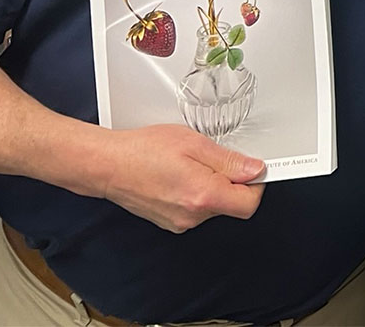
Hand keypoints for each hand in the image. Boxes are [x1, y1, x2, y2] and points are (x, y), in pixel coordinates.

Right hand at [98, 124, 264, 232]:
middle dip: (232, 181)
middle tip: (214, 159)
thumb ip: (229, 160)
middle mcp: (193, 216)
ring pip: (214, 206)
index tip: (253, 168)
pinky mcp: (171, 222)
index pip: (249, 203)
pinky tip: (180, 175)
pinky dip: (196, 193)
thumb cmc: (143, 150)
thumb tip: (254, 169)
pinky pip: (196, 209)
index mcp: (203, 196)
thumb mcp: (194, 143)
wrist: (108, 165)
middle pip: (232, 204)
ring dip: (213, 186)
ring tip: (191, 165)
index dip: (256, 183)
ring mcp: (180, 222)